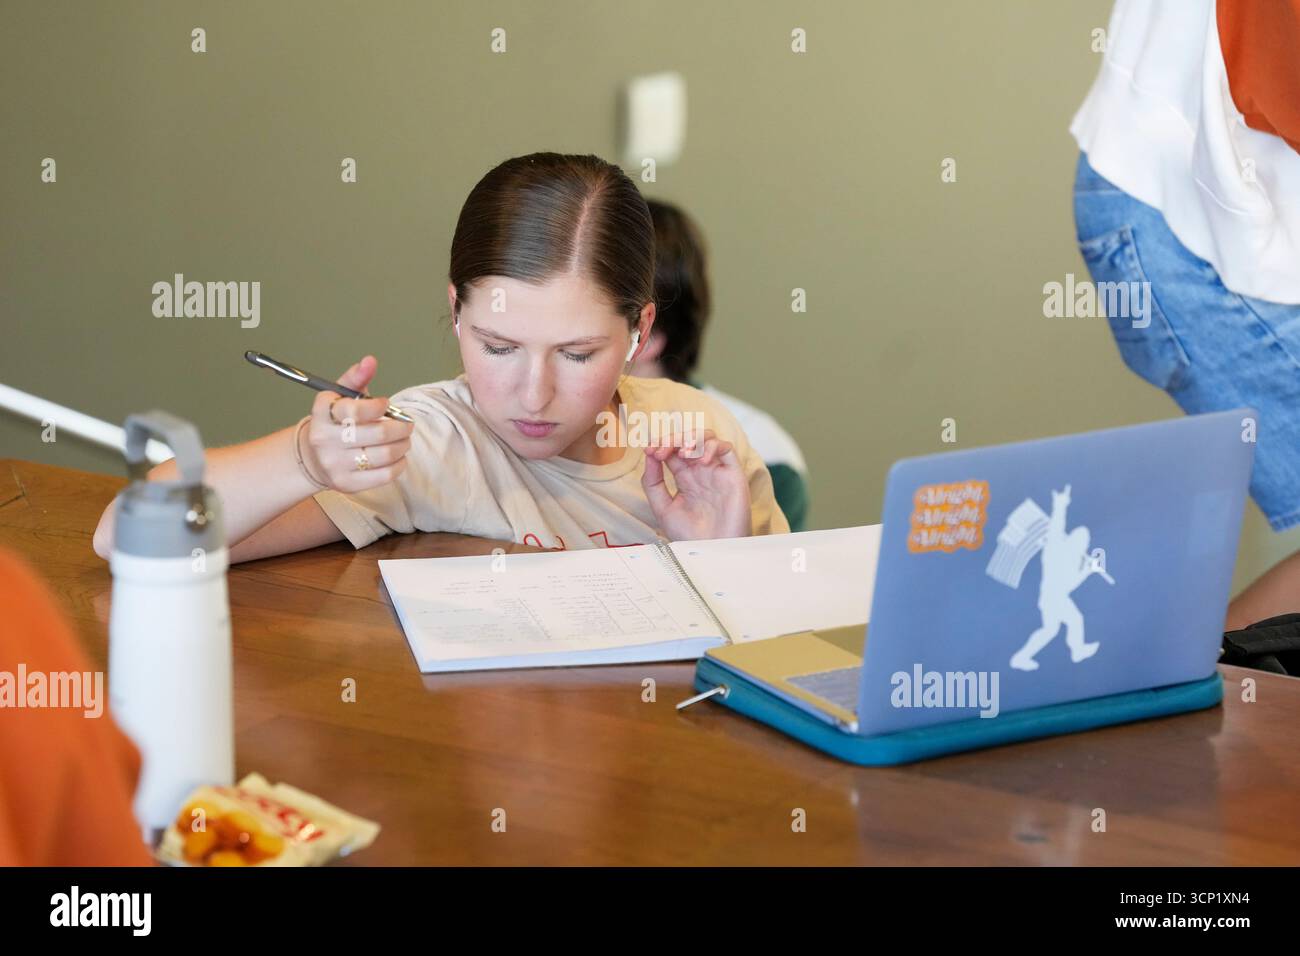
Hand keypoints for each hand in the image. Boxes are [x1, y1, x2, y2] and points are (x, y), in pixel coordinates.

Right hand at [301, 356, 414, 492]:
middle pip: (376, 434)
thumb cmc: (334, 423)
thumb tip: (370, 361)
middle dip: (400, 427)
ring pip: (383, 455)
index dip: (379, 406)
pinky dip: (399, 465)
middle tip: (408, 424)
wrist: (312, 457)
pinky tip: (399, 456)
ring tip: (405, 440)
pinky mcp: (347, 484)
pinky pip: (384, 475)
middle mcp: (325, 440)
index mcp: (323, 414)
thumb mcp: (338, 397)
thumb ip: (356, 379)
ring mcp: (335, 464)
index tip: (387, 404)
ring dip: (403, 445)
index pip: (355, 410)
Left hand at [641, 429, 750, 540]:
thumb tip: (649, 455)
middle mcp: (701, 471)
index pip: (672, 450)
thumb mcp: (663, 509)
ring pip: (707, 437)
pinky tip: (701, 461)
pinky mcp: (733, 474)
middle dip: (672, 438)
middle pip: (687, 440)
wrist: (711, 553)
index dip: (661, 444)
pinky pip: (726, 448)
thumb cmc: (690, 536)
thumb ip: (653, 483)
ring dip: (692, 437)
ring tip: (683, 452)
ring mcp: (716, 471)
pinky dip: (712, 447)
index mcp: (684, 478)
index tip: (649, 450)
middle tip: (661, 449)